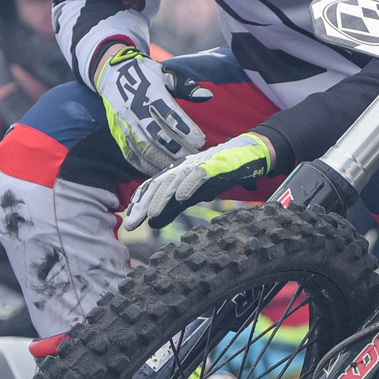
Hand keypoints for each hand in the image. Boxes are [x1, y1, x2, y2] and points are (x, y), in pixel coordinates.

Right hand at [95, 43, 209, 174]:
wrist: (112, 73)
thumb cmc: (146, 74)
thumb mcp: (167, 73)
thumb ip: (187, 87)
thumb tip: (207, 95)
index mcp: (150, 92)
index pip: (170, 115)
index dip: (186, 130)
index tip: (200, 140)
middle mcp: (135, 109)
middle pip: (158, 136)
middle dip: (177, 149)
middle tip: (193, 156)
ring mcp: (125, 123)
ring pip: (144, 148)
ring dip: (163, 160)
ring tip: (179, 165)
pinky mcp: (118, 133)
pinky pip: (131, 154)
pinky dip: (145, 165)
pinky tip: (159, 169)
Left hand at [122, 131, 274, 230]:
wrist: (249, 154)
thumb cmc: (220, 174)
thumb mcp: (193, 194)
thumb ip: (173, 208)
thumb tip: (152, 224)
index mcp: (176, 174)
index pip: (153, 187)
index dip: (140, 202)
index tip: (130, 221)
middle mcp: (183, 167)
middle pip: (159, 185)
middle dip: (144, 204)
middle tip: (132, 224)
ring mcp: (199, 165)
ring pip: (175, 180)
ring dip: (163, 197)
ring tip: (152, 214)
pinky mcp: (215, 165)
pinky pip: (200, 174)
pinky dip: (190, 184)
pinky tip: (181, 197)